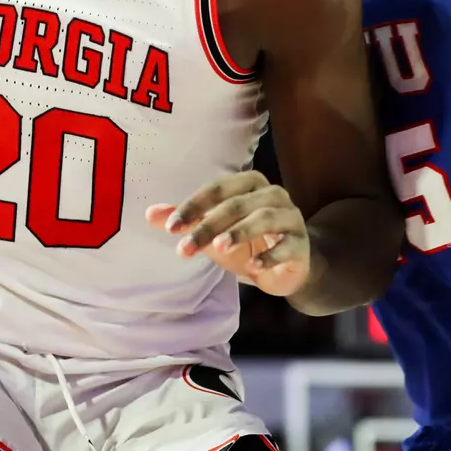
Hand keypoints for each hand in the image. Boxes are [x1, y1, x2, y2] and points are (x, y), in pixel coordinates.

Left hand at [147, 171, 310, 296]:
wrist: (286, 266)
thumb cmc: (245, 242)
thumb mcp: (212, 232)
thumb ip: (186, 220)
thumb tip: (150, 214)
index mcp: (249, 184)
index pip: (217, 189)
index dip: (192, 207)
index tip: (170, 228)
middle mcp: (272, 194)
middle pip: (236, 205)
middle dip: (208, 226)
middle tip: (184, 248)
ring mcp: (290, 217)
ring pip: (264, 219)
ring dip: (239, 233)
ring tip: (218, 249)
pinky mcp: (301, 243)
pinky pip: (286, 246)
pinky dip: (269, 256)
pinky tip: (252, 267)